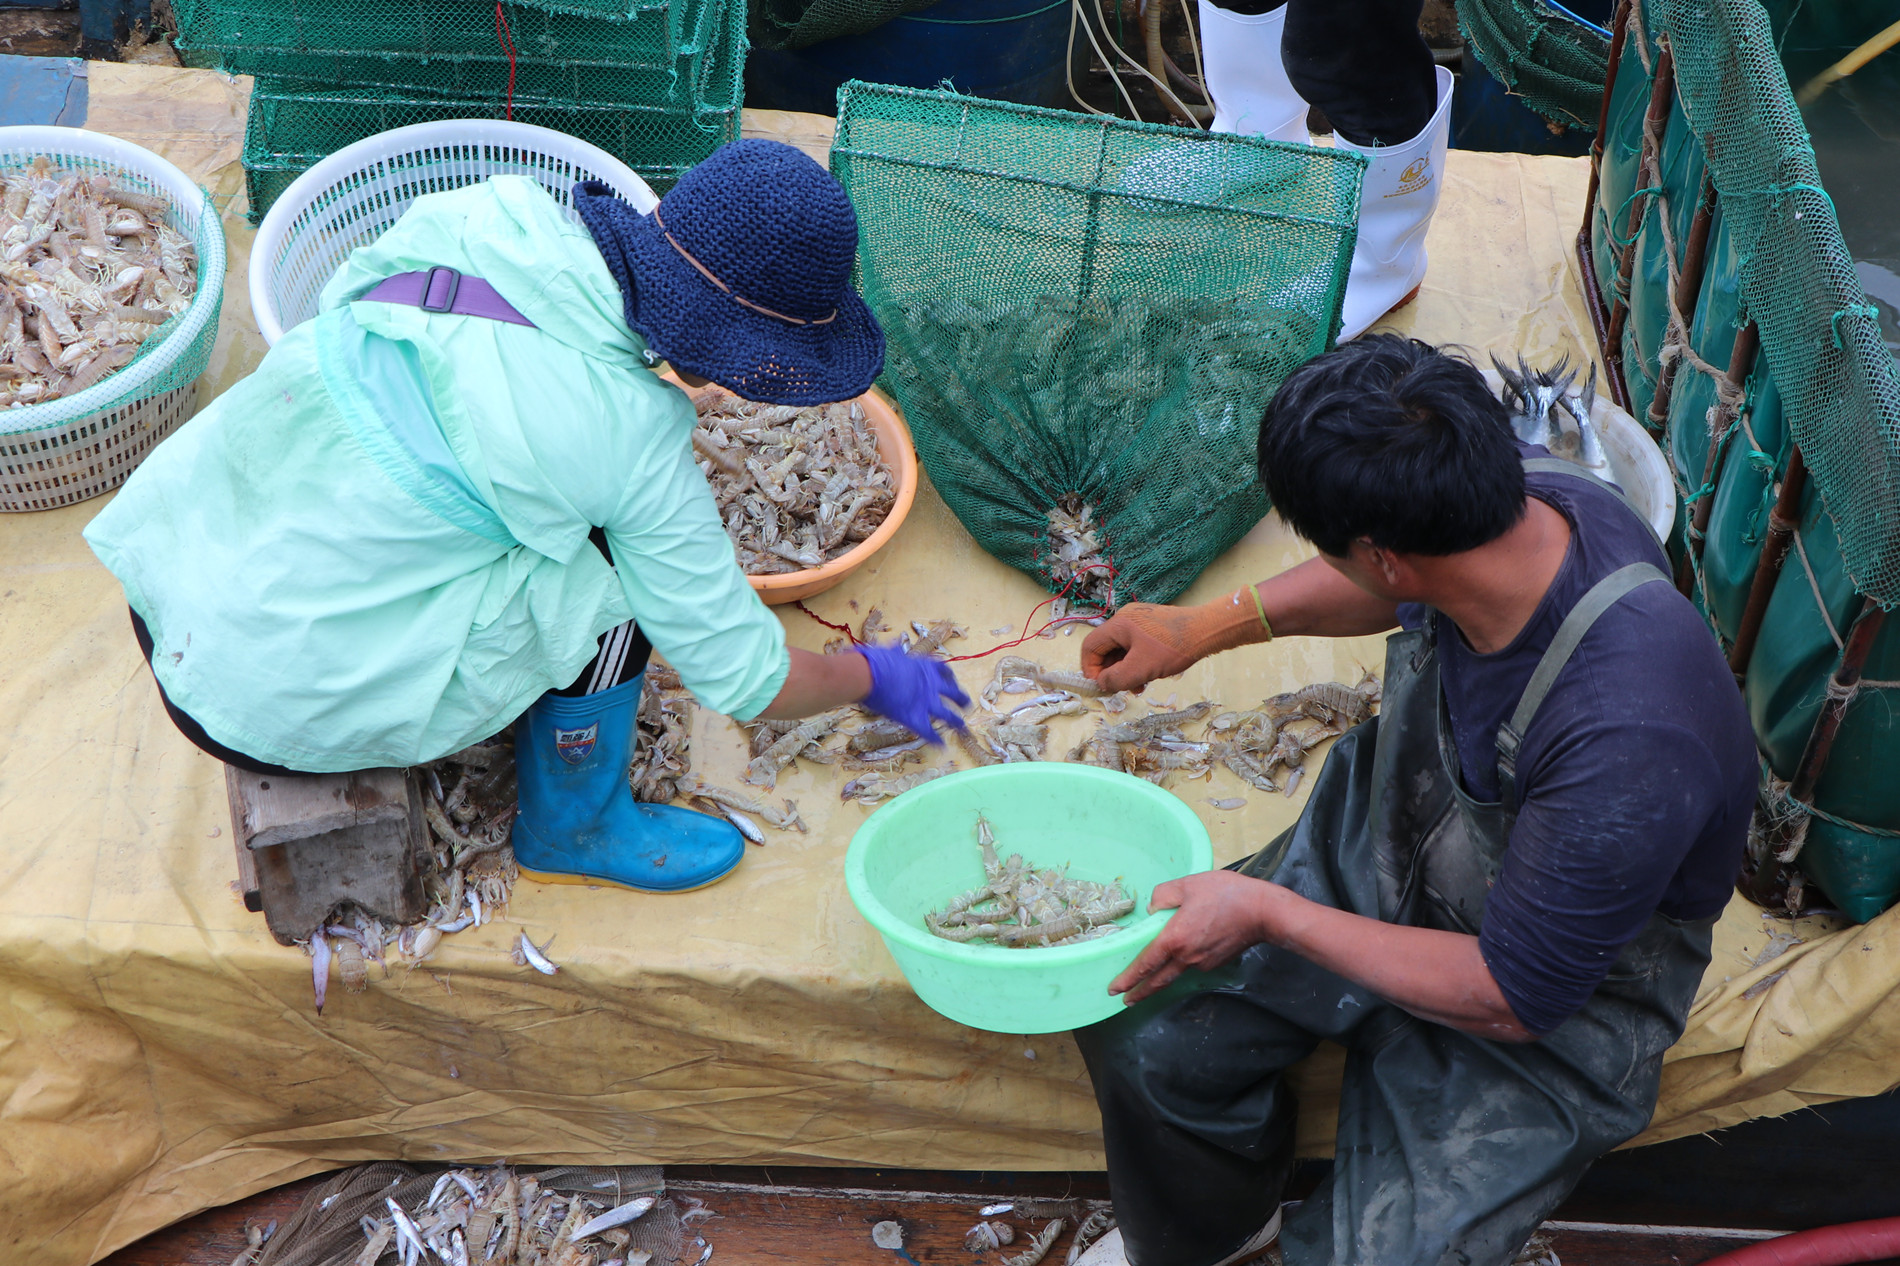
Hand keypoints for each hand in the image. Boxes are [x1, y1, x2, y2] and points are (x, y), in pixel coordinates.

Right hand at [857, 644, 970, 741]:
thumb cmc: (878, 662)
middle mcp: (931, 685)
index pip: (944, 671)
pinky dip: (935, 739)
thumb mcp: (891, 652)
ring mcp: (926, 703)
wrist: (870, 676)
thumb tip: (896, 643)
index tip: (952, 680)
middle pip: (953, 692)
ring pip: (948, 715)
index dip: (950, 677)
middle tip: (966, 704)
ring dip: (956, 721)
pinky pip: (928, 731)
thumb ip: (896, 650)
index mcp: (926, 667)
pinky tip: (941, 745)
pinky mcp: (915, 718)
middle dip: (961, 698)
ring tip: (962, 727)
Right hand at [1081, 598, 1250, 693]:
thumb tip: (1102, 684)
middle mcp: (1126, 619)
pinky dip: (1137, 662)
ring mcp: (1140, 621)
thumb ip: (1117, 679)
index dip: (1090, 669)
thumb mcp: (1141, 669)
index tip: (1101, 687)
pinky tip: (1148, 675)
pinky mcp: (1152, 626)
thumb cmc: (1173, 647)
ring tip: (1138, 686)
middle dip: (1111, 671)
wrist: (1206, 630)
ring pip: (1122, 649)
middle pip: (1106, 648)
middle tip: (1121, 689)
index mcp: (1118, 624)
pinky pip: (1135, 646)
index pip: (1090, 646)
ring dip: (1125, 670)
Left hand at [1110, 871, 1274, 1004]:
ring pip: (1175, 974)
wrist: (1262, 912)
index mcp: (1174, 939)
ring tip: (1148, 984)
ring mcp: (1203, 962)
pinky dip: (1182, 965)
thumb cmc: (1226, 894)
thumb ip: (1163, 895)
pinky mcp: (1216, 962)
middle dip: (1140, 992)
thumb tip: (1153, 909)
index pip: (1145, 964)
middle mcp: (1186, 957)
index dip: (1128, 978)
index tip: (1115, 989)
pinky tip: (1183, 956)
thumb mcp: (1188, 885)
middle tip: (1125, 1000)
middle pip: (1158, 981)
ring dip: (1159, 981)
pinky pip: (1193, 965)